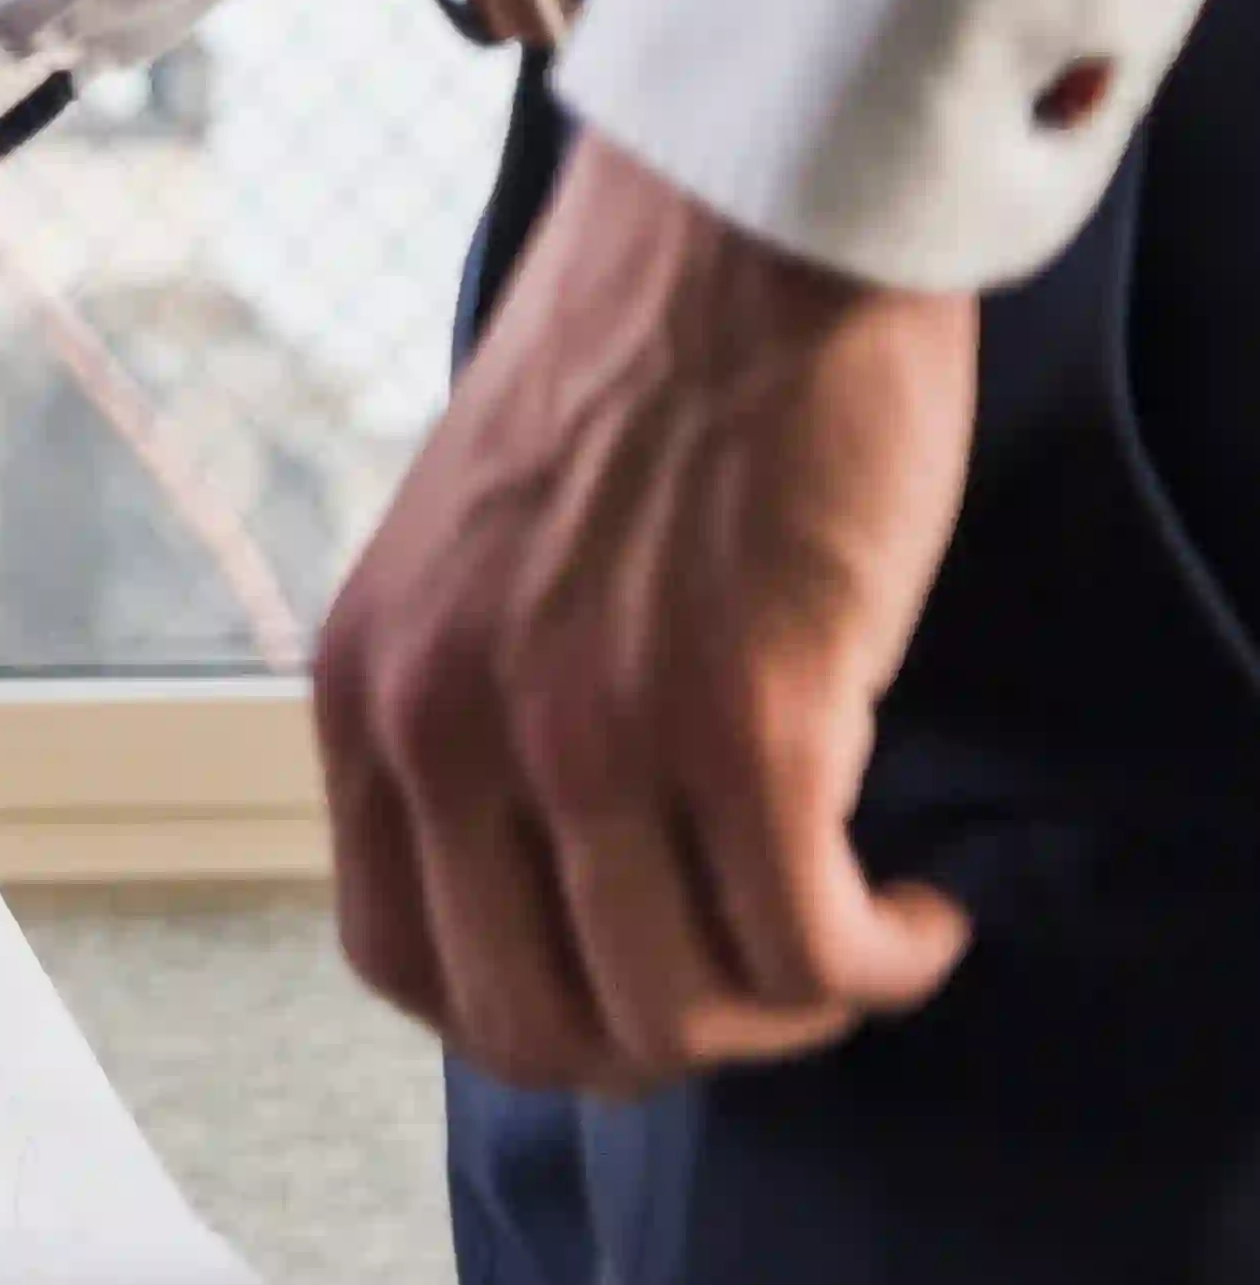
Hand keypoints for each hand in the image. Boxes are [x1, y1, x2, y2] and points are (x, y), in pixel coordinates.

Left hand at [311, 134, 977, 1095]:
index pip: (404, 966)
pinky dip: (886, 963)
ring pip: (691, 1008)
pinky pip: (815, 946)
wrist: (739, 245)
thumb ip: (480, 721)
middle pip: (548, 1026)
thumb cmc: (636, 393)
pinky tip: (920, 915)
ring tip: (861, 933)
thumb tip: (558, 901)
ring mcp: (586, 731)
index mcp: (364, 692)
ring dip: (799, 1008)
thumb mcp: (475, 575)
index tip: (639, 988)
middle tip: (774, 983)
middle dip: (681, 1039)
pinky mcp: (745, 722)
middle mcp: (444, 727)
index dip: (538, 1019)